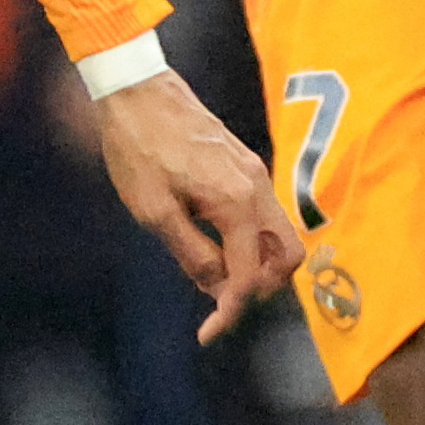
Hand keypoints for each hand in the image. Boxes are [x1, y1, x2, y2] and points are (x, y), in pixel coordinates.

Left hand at [92, 70, 303, 343]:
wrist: (137, 90)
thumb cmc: (138, 148)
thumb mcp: (153, 210)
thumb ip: (190, 252)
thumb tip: (216, 289)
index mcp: (237, 202)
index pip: (249, 276)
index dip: (231, 311)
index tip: (207, 334)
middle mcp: (258, 188)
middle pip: (287, 257)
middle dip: (261, 288)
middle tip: (221, 302)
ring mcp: (256, 174)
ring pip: (279, 235)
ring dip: (257, 264)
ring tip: (213, 276)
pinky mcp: (246, 166)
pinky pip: (263, 215)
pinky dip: (249, 241)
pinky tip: (212, 244)